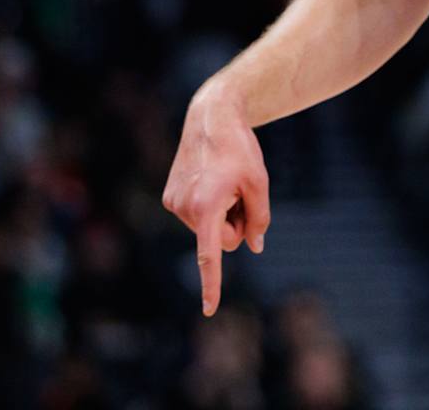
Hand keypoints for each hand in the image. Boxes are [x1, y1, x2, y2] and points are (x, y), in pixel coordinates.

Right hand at [161, 83, 271, 316]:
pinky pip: (198, 216)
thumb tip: (254, 246)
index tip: (209, 310)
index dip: (212, 284)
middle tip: (242, 194)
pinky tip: (213, 179)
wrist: (211, 117)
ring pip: (209, 228)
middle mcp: (183, 208)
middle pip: (222, 240)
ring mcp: (173, 203)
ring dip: (222, 213)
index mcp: (206, 207)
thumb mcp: (259, 183)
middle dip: (236, 226)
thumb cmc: (239, 149)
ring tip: (225, 181)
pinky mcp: (169, 196)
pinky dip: (209, 206)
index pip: (211, 255)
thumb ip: (259, 218)